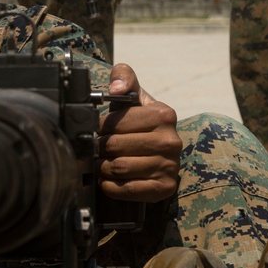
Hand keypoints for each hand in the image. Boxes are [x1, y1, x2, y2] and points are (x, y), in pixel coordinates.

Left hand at [96, 63, 180, 202]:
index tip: (98, 130)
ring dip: (102, 167)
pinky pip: (127, 189)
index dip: (101, 127)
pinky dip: (110, 186)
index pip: (116, 122)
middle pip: (115, 146)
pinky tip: (109, 179)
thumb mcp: (136, 97)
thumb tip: (116, 88)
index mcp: (164, 115)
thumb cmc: (142, 124)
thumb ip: (124, 78)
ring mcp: (170, 166)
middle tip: (96, 149)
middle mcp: (171, 141)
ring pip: (119, 168)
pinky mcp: (165, 188)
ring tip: (101, 162)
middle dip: (99, 148)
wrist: (162, 154)